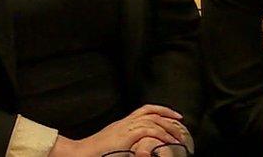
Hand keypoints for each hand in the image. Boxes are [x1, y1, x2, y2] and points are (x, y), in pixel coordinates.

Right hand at [50, 105, 186, 156]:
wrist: (81, 153)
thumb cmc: (96, 153)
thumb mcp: (115, 147)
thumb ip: (127, 145)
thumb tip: (140, 149)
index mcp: (122, 124)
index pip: (144, 110)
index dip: (161, 110)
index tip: (174, 116)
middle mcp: (125, 122)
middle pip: (150, 111)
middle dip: (168, 115)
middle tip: (181, 123)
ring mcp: (125, 127)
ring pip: (152, 120)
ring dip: (168, 127)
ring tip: (179, 137)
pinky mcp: (126, 135)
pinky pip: (148, 130)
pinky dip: (161, 134)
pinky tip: (168, 141)